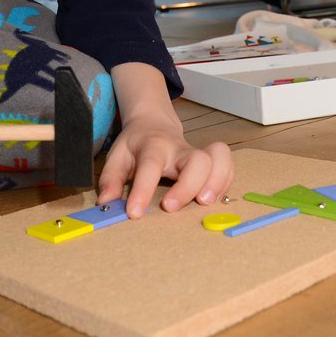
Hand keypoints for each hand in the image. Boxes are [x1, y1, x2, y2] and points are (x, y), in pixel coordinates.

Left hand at [96, 62, 234, 217]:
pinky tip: (214, 199)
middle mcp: (179, 149)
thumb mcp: (117, 156)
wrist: (154, 123)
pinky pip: (228, 167)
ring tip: (204, 203)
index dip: (143, 190)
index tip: (135, 213)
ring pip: (219, 158)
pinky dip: (226, 183)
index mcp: (153, 147)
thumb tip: (106, 204)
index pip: (150, 166)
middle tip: (172, 207)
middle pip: (196, 159)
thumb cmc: (137, 145)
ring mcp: (198, 154)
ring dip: (217, 182)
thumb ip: (111, 179)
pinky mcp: (211, 161)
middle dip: (188, 185)